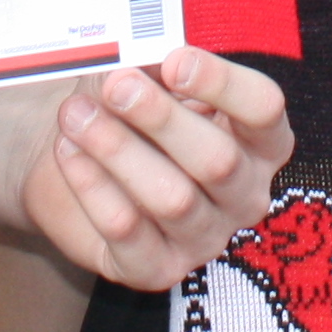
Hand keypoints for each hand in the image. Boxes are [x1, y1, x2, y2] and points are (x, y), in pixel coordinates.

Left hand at [17, 49, 292, 291]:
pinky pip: (127, 231)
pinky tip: (68, 150)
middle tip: (116, 86)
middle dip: (161, 119)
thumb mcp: (142, 73)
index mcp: (259, 138)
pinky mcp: (158, 270)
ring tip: (75, 115)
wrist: (76, 156)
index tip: (173, 61)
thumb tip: (143, 61)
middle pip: (218, 159)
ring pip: (172, 199)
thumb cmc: (124, 108)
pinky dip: (93, 186)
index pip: (263, 109)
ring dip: (117, 150)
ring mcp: (206, 238)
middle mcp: (244, 193)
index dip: (221, 84)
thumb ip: (150, 63)